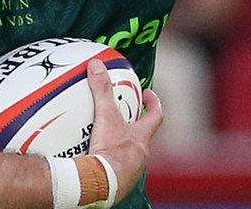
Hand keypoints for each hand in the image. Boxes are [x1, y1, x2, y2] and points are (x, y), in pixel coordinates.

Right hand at [81, 59, 162, 201]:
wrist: (102, 184)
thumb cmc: (110, 152)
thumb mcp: (105, 116)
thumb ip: (101, 90)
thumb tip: (97, 66)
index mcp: (141, 137)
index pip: (155, 116)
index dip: (154, 103)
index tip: (149, 94)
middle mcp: (141, 155)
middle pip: (141, 136)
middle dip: (134, 125)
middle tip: (122, 115)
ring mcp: (131, 170)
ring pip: (129, 153)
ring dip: (120, 144)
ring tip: (104, 137)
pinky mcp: (119, 182)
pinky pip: (116, 168)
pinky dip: (108, 161)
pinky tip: (95, 158)